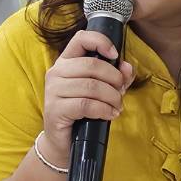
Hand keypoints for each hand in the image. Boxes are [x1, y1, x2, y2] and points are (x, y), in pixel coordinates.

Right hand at [40, 30, 134, 164]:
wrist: (63, 141)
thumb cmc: (82, 112)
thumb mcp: (102, 91)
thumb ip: (116, 77)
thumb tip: (127, 67)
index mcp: (66, 62)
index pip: (81, 38)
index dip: (100, 42)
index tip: (115, 55)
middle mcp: (56, 72)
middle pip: (92, 65)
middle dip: (114, 79)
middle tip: (120, 92)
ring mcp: (53, 91)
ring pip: (91, 86)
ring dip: (111, 97)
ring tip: (117, 106)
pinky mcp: (55, 109)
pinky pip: (85, 105)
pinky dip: (103, 110)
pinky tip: (110, 114)